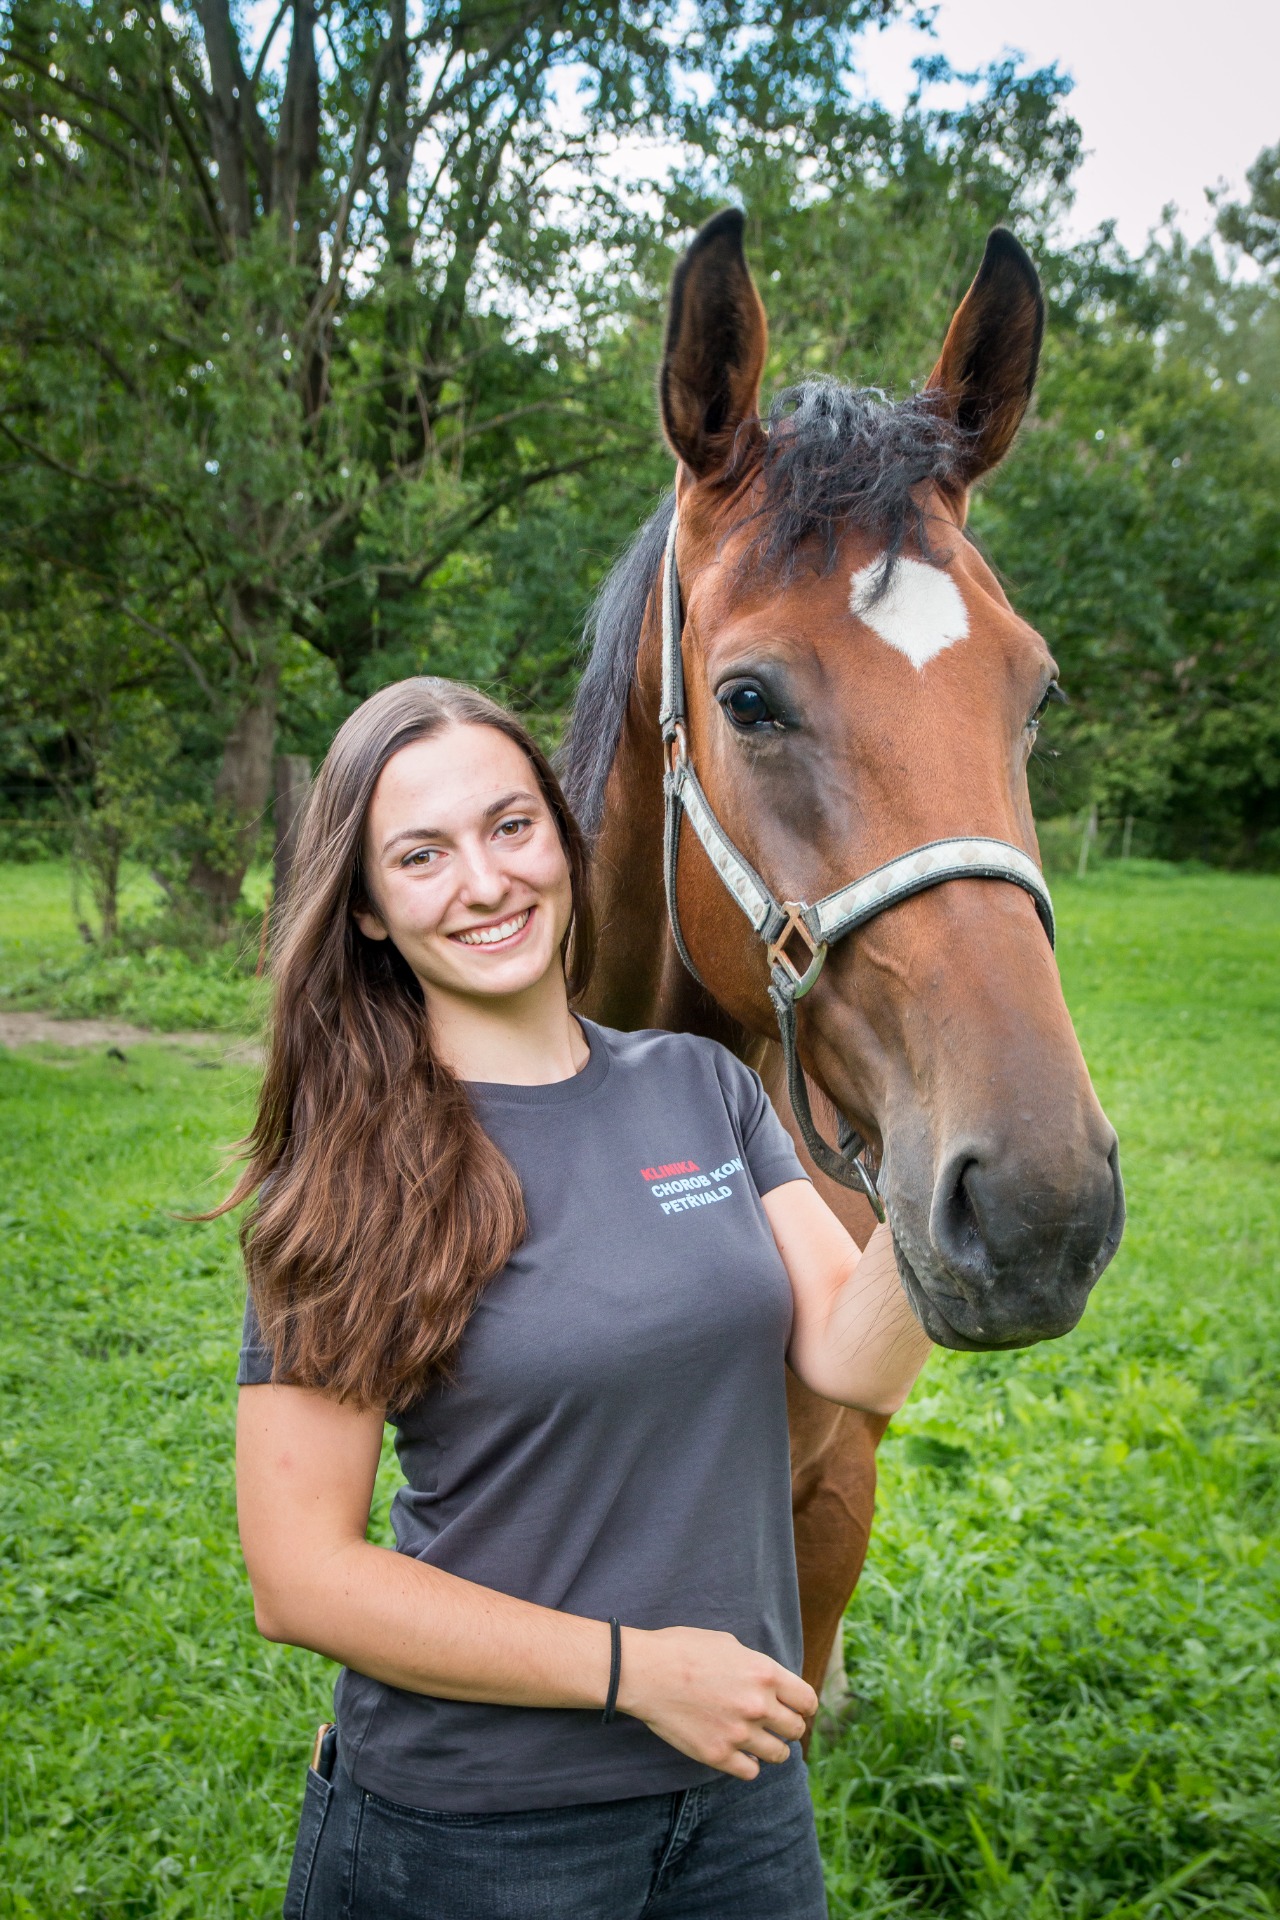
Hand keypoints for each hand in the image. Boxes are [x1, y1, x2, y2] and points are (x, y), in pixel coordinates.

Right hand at [616, 1625, 817, 1780]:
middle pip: (795, 1730)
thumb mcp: (729, 1644)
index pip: (807, 1701)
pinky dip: (748, 1764)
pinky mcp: (718, 1755)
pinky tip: (738, 1752)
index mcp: (765, 1673)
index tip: (796, 1710)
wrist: (645, 1672)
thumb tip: (773, 1684)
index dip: (804, 1707)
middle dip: (787, 1727)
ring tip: (757, 1741)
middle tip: (774, 1725)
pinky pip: (751, 1771)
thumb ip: (757, 1667)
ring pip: (778, 1755)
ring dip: (771, 1748)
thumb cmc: (683, 1650)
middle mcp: (758, 1705)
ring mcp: (739, 1733)